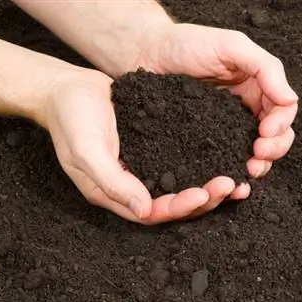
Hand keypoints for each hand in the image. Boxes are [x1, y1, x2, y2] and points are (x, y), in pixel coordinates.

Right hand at [46, 69, 219, 223]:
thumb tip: (144, 210)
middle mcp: (133, 185)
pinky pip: (181, 162)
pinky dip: (201, 163)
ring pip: (181, 185)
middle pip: (173, 204)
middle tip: (230, 185)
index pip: (153, 213)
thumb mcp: (85, 151)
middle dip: (203, 199)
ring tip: (234, 177)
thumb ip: (112, 182)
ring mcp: (144, 166)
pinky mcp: (154, 148)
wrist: (67, 88)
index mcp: (115, 194)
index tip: (204, 194)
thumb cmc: (70, 118)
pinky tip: (221, 155)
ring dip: (207, 186)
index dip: (180, 207)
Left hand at [135, 23, 298, 214]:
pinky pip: (227, 158)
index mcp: (258, 87)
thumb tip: (291, 100)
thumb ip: (265, 68)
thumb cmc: (188, 43)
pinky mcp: (207, 140)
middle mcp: (247, 109)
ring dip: (260, 164)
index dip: (280, 125)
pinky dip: (235, 170)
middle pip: (276, 136)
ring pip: (256, 152)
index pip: (283, 111)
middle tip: (258, 155)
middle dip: (273, 149)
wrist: (147, 53)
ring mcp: (228, 127)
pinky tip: (234, 179)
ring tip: (248, 171)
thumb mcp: (232, 46)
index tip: (265, 133)